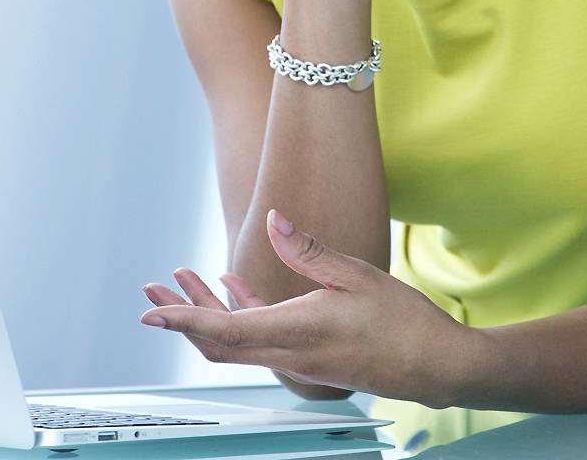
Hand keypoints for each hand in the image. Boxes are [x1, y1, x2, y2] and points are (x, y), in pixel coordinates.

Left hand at [138, 208, 478, 409]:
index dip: (182, 319)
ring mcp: (298, 361)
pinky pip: (259, 340)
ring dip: (206, 313)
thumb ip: (308, 249)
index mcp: (297, 331)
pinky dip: (239, 315)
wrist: (436, 367)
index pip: (224, 329)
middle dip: (181, 314)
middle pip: (218, 341)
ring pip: (236, 342)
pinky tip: (233, 287)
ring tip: (183, 279)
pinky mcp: (309, 359)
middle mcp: (289, 354)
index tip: (149, 313)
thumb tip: (273, 220)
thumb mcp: (357, 273)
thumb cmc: (403, 320)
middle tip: (151, 290)